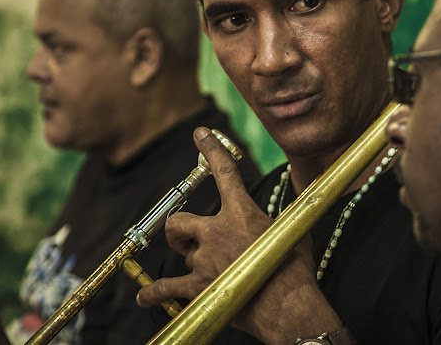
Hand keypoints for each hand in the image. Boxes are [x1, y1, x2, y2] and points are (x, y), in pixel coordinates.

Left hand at [137, 127, 342, 342]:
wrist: (288, 306)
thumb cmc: (294, 271)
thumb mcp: (293, 233)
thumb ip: (283, 219)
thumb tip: (294, 210)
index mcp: (241, 213)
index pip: (225, 172)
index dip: (212, 149)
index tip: (200, 134)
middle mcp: (217, 232)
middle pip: (180, 222)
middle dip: (181, 231)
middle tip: (190, 239)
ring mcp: (205, 260)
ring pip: (182, 254)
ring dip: (189, 260)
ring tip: (204, 271)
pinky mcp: (198, 288)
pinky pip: (165, 289)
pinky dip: (155, 294)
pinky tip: (146, 298)